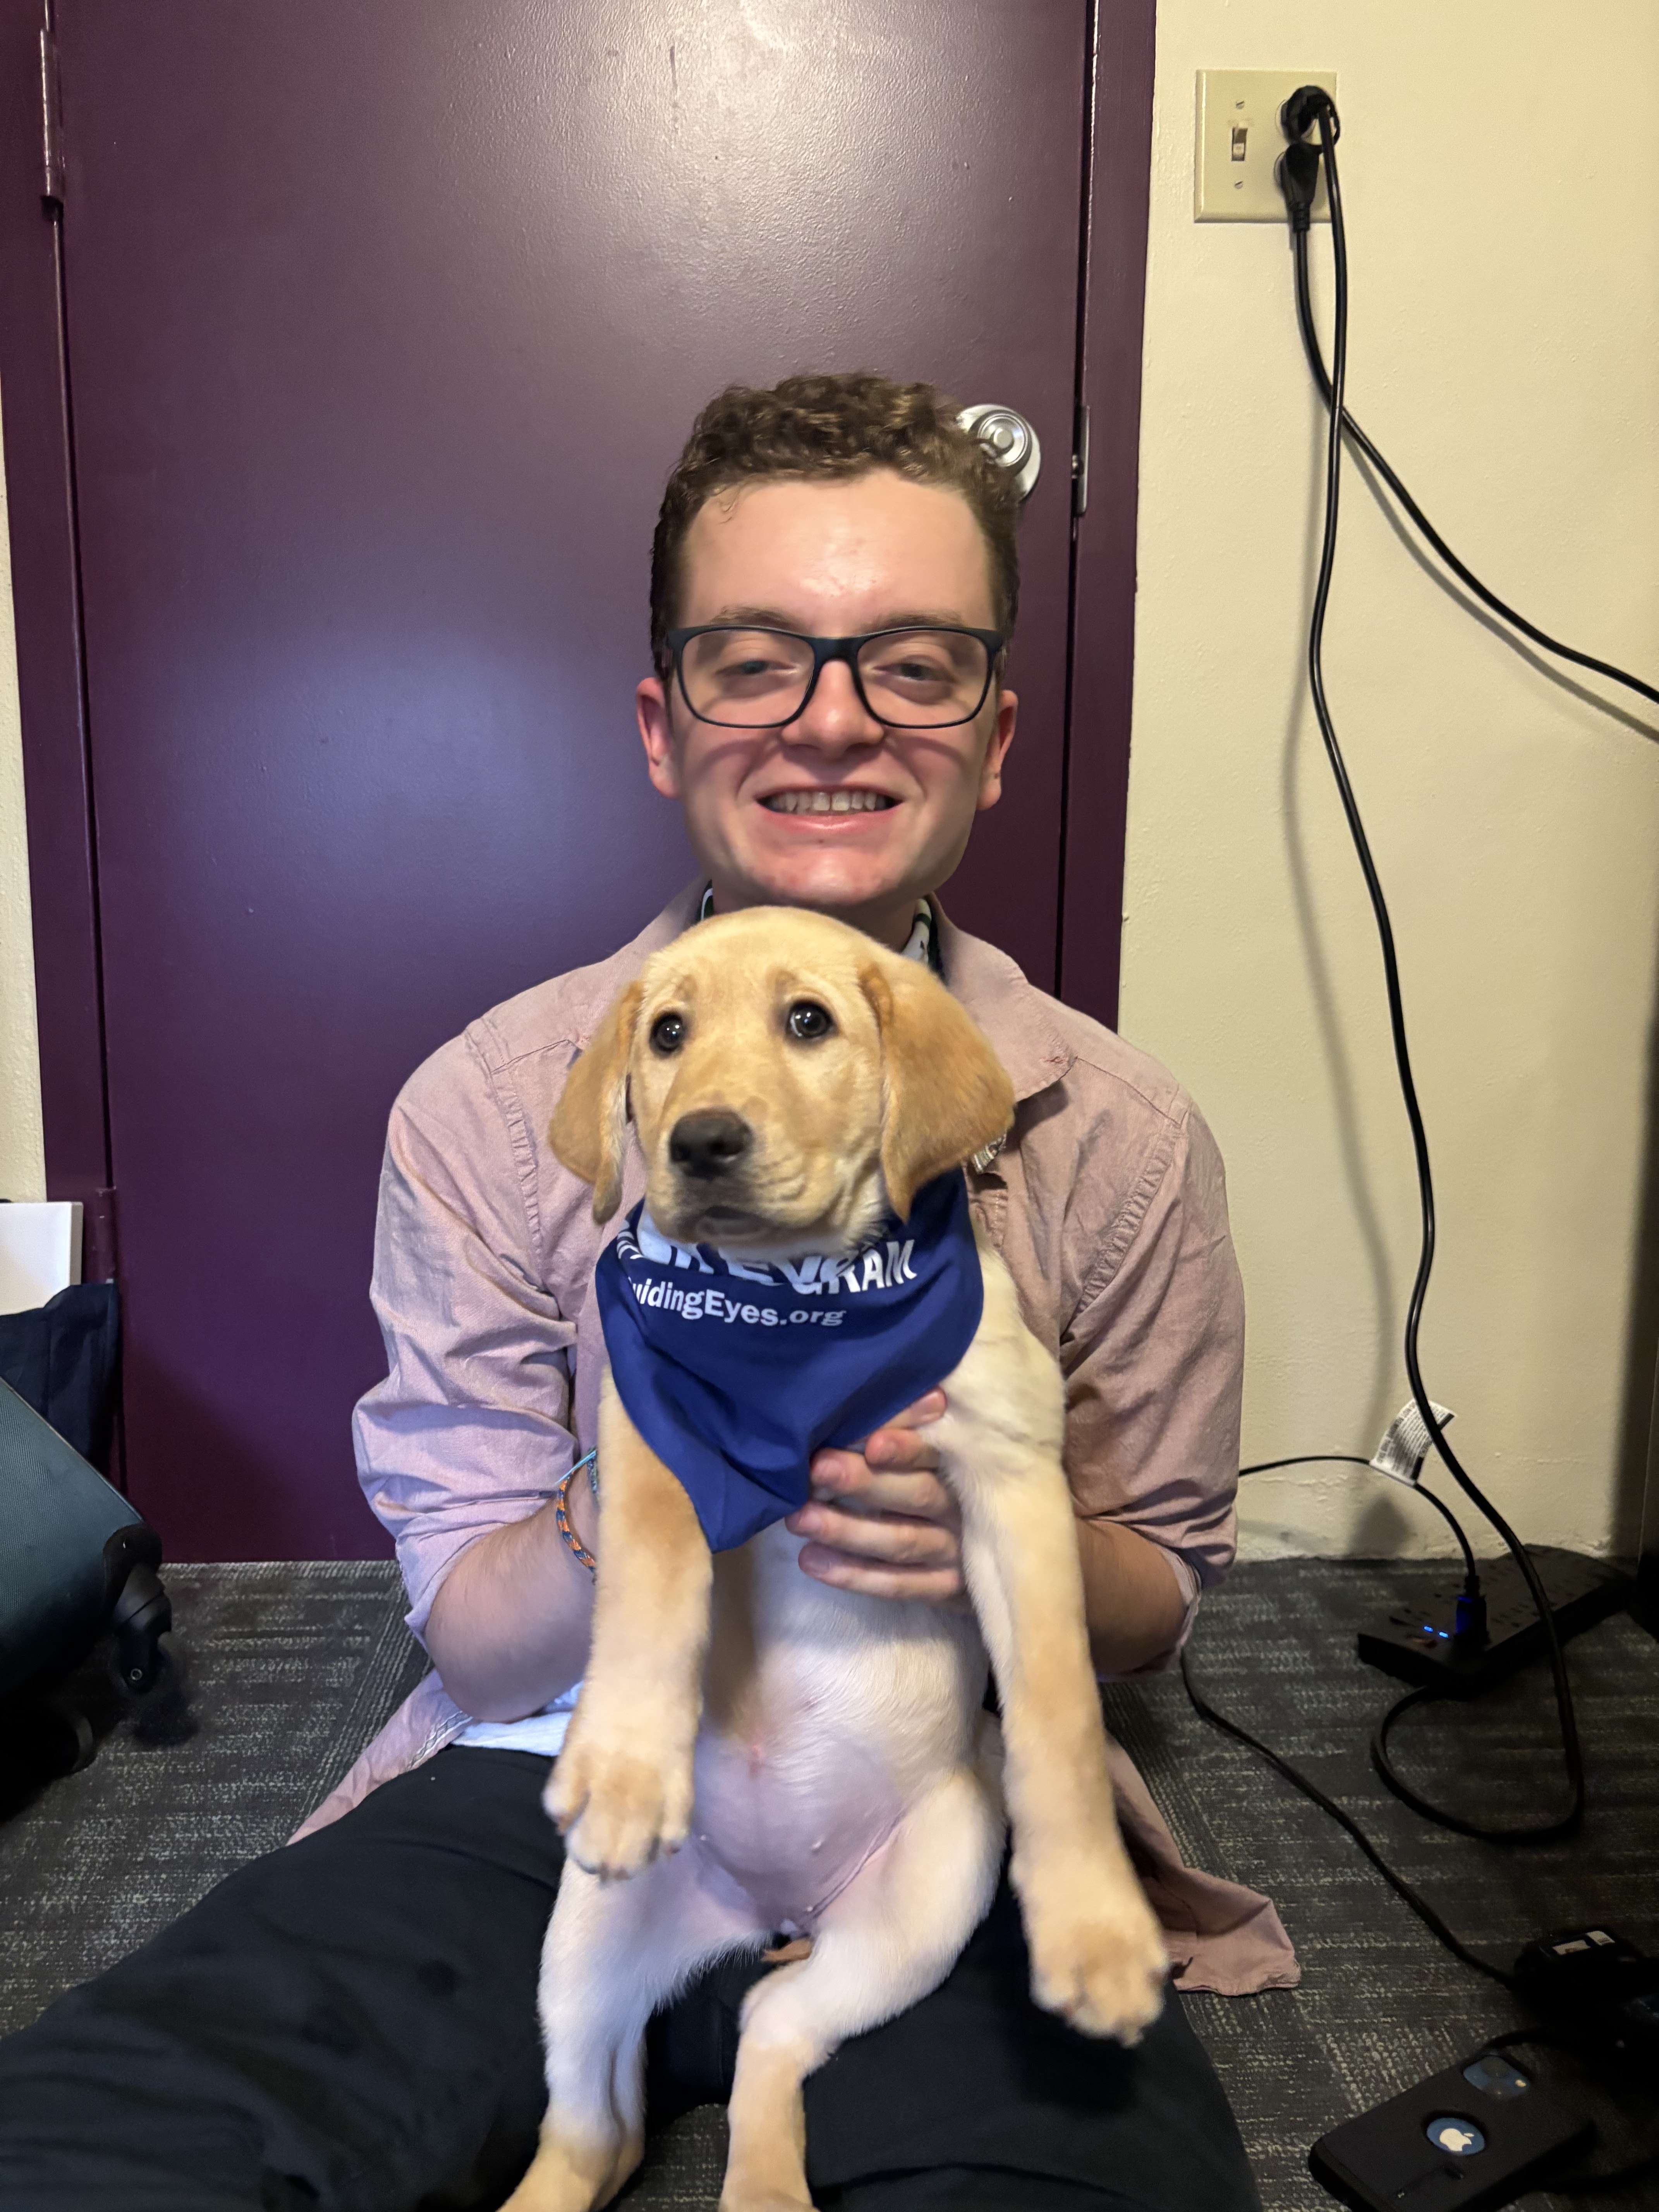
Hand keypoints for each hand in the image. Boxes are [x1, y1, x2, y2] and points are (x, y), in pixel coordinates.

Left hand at [785, 1390, 964, 1604]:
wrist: (1010, 1554)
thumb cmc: (955, 1486)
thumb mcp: (944, 1455)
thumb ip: (917, 1428)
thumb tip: (894, 1395)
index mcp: (962, 1466)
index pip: (936, 1454)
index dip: (907, 1448)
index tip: (873, 1443)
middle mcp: (962, 1509)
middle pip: (915, 1495)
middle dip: (864, 1483)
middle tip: (817, 1469)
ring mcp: (956, 1553)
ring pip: (901, 1542)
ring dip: (847, 1530)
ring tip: (798, 1518)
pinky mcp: (945, 1590)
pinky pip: (899, 1584)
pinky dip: (855, 1576)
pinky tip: (811, 1560)